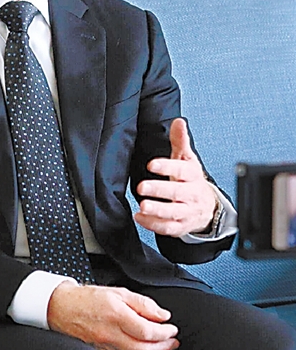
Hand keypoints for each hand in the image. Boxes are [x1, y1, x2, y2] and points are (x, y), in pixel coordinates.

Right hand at [47, 282, 178, 349]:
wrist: (63, 308)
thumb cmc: (88, 298)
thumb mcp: (117, 291)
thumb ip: (141, 302)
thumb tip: (162, 315)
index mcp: (116, 314)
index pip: (147, 331)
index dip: (164, 332)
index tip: (172, 328)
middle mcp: (111, 334)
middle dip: (164, 348)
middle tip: (173, 341)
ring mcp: (106, 346)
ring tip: (164, 348)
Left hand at [134, 118, 216, 236]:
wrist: (208, 207)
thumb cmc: (192, 179)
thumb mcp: (187, 159)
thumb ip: (180, 141)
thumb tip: (178, 121)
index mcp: (193, 175)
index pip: (182, 170)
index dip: (167, 167)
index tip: (151, 165)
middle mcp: (191, 194)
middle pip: (177, 192)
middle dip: (159, 190)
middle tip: (141, 187)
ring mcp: (187, 211)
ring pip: (174, 212)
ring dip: (157, 210)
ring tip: (142, 206)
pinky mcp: (182, 226)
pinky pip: (169, 228)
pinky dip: (154, 224)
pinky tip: (140, 217)